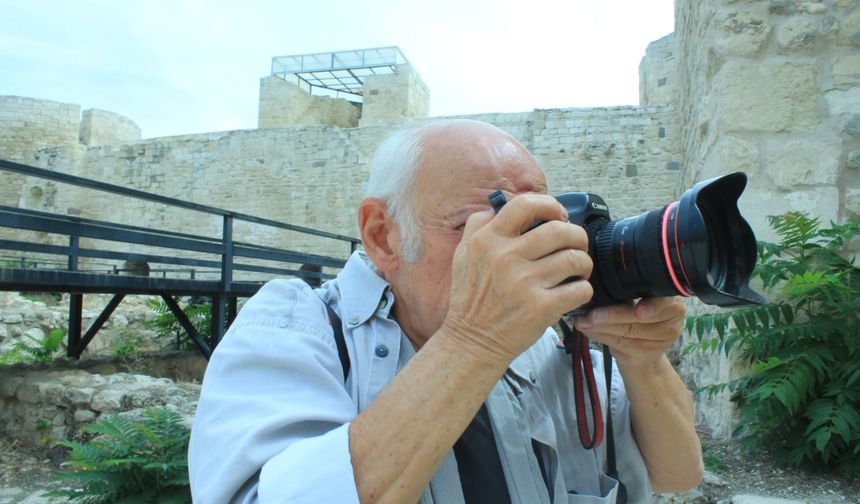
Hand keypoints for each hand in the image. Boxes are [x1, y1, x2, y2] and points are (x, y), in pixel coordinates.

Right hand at [442, 194, 593, 365]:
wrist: (472, 342)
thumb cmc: (470, 300)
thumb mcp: (463, 255)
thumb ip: (479, 225)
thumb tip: (503, 204)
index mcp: (487, 241)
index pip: (526, 204)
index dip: (550, 205)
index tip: (558, 215)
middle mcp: (506, 258)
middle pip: (560, 230)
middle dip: (576, 235)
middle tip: (576, 244)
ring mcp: (525, 283)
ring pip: (575, 258)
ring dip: (583, 262)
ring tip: (578, 269)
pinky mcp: (541, 308)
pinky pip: (580, 289)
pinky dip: (584, 288)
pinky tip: (575, 290)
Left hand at [573, 296, 684, 369]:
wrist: (645, 341)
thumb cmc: (637, 308)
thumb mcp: (638, 295)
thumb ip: (628, 290)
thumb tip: (596, 285)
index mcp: (673, 304)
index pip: (665, 305)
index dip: (652, 308)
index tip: (638, 312)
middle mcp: (672, 325)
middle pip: (637, 322)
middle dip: (609, 317)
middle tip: (589, 315)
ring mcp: (660, 345)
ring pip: (626, 337)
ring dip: (600, 330)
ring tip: (582, 322)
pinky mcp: (646, 357)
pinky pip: (621, 349)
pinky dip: (602, 339)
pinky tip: (590, 332)